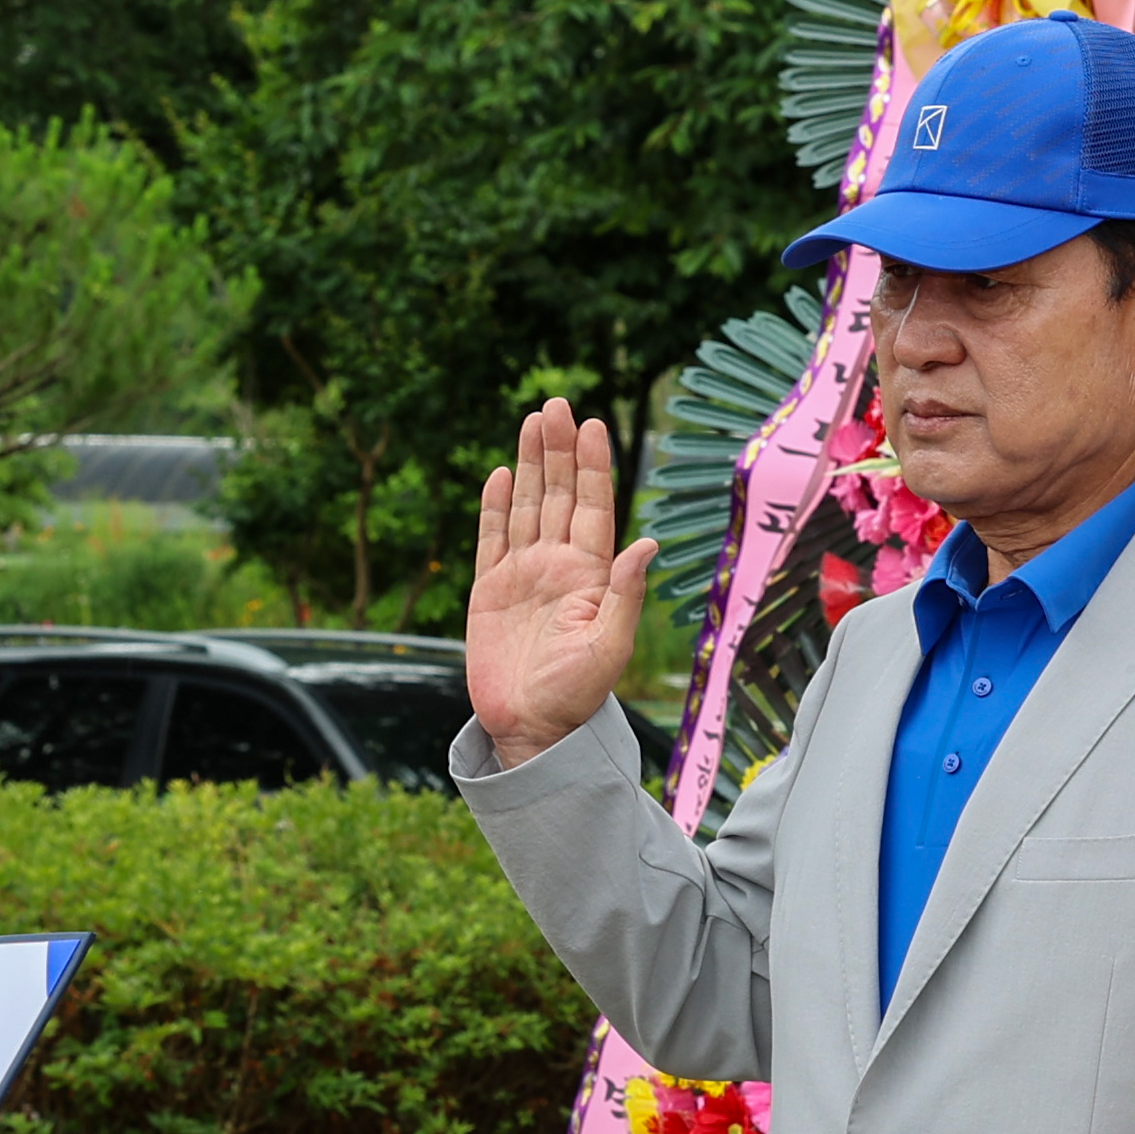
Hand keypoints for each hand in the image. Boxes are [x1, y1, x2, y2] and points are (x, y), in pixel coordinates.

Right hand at [462, 396, 654, 765]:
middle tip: (558, 404)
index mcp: (589, 575)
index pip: (593, 507)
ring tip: (533, 421)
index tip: (595, 426)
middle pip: (558, 495)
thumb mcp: (609, 646)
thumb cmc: (576, 695)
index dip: (593, 467)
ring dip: (529, 465)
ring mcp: (521, 575)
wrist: (530, 729)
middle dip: (559, 450)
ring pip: (526, 506)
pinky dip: (494, 506)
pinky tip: (499, 474)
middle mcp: (557, 566)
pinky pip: (490, 538)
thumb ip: (625, 594)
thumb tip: (647, 543)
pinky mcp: (488, 590)